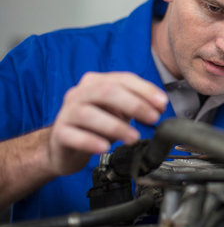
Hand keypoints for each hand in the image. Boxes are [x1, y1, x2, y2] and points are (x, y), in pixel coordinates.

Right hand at [47, 72, 167, 175]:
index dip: (145, 90)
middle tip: (153, 119)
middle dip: (135, 104)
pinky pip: (73, 135)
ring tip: (133, 138)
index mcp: (96, 83)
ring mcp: (67, 112)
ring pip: (89, 114)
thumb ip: (137, 104)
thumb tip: (160, 106)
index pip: (123, 79)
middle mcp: (80, 93)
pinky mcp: (59, 133)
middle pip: (107, 92)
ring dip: (116, 126)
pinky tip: (105, 147)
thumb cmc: (96, 125)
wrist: (64, 146)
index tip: (162, 103)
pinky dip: (91, 141)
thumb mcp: (118, 111)